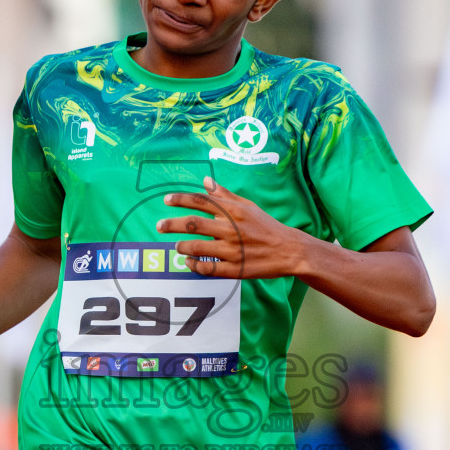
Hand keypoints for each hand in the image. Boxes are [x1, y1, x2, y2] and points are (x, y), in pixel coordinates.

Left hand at [156, 177, 309, 278]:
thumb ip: (224, 195)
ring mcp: (232, 250)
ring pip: (197, 247)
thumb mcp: (247, 206)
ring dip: (182, 246)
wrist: (289, 250)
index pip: (201, 201)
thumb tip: (205, 181)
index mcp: (233, 211)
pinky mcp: (235, 269)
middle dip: (172, 224)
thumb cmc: (266, 226)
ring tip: (177, 246)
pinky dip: (194, 265)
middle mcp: (231, 229)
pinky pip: (207, 268)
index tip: (166, 200)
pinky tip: (189, 262)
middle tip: (159, 225)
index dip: (181, 199)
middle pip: (194, 224)